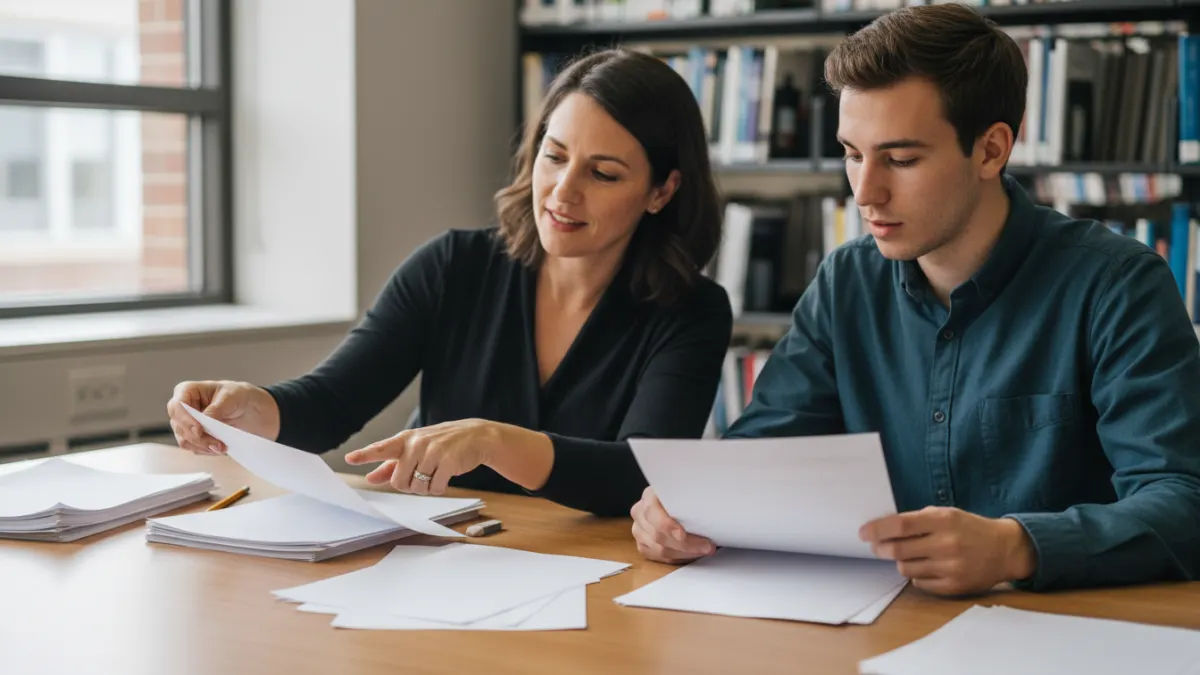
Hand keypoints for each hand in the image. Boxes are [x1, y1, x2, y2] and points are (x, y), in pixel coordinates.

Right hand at [166, 380, 280, 454]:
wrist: (248, 408)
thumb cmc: (237, 395)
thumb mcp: (230, 397)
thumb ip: (215, 409)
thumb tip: (203, 422)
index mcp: (187, 391)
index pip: (177, 406)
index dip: (185, 420)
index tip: (199, 430)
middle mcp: (182, 408)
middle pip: (179, 427)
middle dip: (198, 438)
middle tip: (217, 444)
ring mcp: (186, 424)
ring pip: (185, 440)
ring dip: (203, 446)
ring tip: (222, 447)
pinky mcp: (193, 437)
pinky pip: (194, 448)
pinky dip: (206, 450)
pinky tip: (219, 448)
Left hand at [344, 419, 502, 495]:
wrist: (476, 436)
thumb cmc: (442, 444)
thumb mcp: (416, 450)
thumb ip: (391, 465)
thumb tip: (370, 478)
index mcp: (405, 440)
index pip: (382, 448)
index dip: (365, 454)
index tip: (350, 458)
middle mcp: (417, 444)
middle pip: (399, 481)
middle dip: (409, 486)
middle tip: (421, 476)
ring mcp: (433, 452)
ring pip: (418, 487)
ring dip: (426, 488)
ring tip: (435, 473)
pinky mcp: (448, 461)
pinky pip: (435, 488)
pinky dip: (439, 488)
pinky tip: (445, 476)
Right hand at [630, 487, 715, 563]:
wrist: (675, 503)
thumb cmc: (683, 497)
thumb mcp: (687, 492)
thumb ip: (691, 499)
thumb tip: (708, 510)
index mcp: (649, 496)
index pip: (652, 511)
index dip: (666, 525)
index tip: (682, 535)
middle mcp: (640, 512)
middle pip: (658, 535)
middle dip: (686, 544)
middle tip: (707, 545)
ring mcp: (639, 530)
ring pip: (659, 549)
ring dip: (685, 553)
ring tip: (703, 550)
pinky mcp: (642, 544)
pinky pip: (659, 557)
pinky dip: (678, 557)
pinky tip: (691, 553)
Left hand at [859, 506, 1036, 595]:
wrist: (1004, 549)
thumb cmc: (969, 529)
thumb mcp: (946, 514)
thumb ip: (917, 520)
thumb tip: (881, 527)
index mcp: (944, 520)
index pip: (901, 525)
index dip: (877, 529)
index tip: (863, 533)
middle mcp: (947, 544)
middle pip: (898, 549)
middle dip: (881, 548)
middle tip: (877, 546)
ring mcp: (951, 567)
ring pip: (906, 568)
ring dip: (900, 561)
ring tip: (910, 554)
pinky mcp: (954, 586)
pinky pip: (919, 583)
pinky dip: (916, 575)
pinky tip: (925, 566)